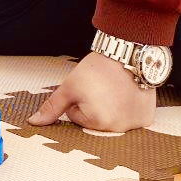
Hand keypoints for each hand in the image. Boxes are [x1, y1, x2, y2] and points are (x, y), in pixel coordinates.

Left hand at [27, 51, 156, 131]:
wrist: (128, 52)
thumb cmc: (97, 68)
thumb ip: (52, 107)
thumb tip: (33, 122)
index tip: (89, 86)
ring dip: (112, 107)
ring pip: (112, 120)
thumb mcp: (69, 86)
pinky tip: (129, 93)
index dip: (78, 99)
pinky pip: (131, 118)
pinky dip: (129, 108)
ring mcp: (135, 125)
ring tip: (116, 89)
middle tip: (103, 88)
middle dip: (94, 106)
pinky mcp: (147, 119)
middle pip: (94, 121)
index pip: (76, 117)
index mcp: (96, 122)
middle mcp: (118, 129)